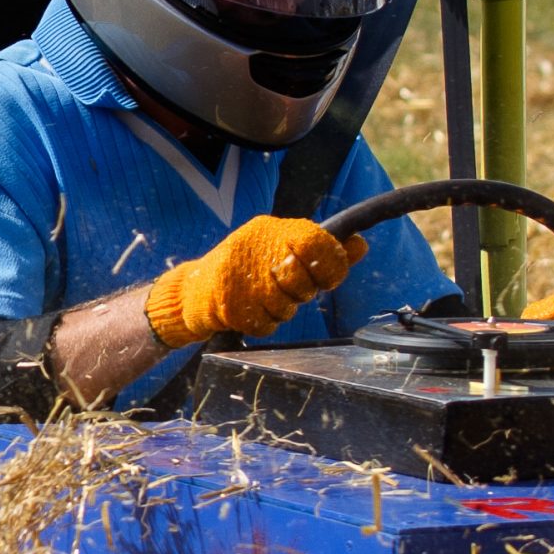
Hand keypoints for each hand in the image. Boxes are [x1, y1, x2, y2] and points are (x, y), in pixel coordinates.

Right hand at [145, 217, 368, 346]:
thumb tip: (360, 244)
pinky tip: (248, 310)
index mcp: (273, 230)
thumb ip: (320, 248)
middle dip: (299, 293)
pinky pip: (266, 324)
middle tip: (284, 289)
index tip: (325, 278)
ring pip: (285, 306)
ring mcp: (241, 275)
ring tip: (261, 299)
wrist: (193, 290)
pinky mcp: (230, 302)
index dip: (330, 266)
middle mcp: (256, 247)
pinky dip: (262, 323)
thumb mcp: (282, 249)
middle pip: (303, 281)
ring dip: (279, 310)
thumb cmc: (246, 269)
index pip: (317, 243)